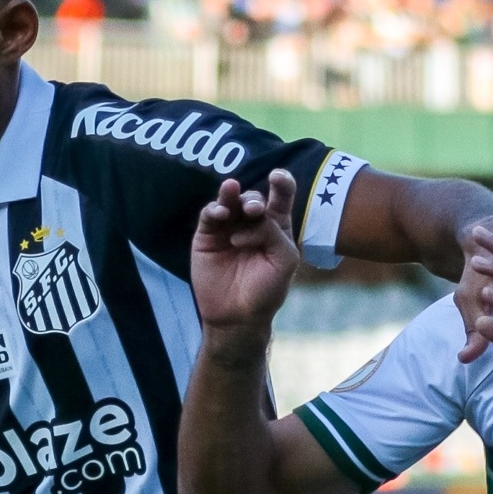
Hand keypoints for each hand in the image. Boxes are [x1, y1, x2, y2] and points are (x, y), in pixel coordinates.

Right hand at [191, 171, 302, 345]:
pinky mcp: (207, 235)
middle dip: (254, 200)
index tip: (278, 176)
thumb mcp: (284, 260)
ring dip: (232, 195)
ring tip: (232, 195)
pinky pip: (210, 214)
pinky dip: (214, 209)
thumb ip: (275, 232)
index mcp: (276, 226)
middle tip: (254, 210)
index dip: (281, 182)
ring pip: (230, 200)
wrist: (237, 317)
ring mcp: (229, 227)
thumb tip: (250, 216)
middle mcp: (252, 223)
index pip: (280, 196)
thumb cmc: (266, 290)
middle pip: (254, 198)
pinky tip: (220, 214)